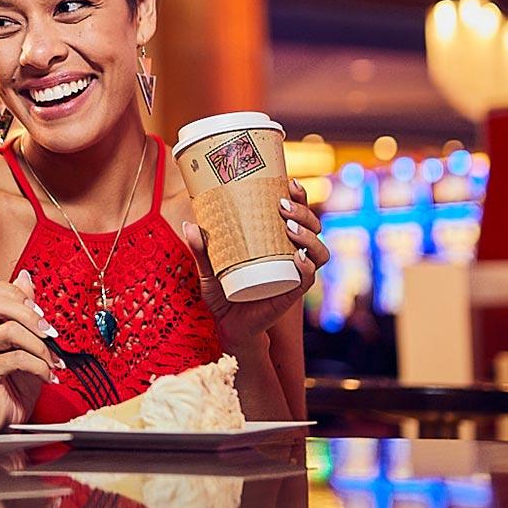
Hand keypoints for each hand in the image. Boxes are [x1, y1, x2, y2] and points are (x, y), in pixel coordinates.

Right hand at [0, 271, 62, 417]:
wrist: (16, 413)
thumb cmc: (20, 378)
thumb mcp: (30, 339)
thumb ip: (25, 309)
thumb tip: (25, 276)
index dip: (16, 293)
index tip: (40, 311)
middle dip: (30, 315)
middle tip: (52, 332)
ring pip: (8, 330)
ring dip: (40, 346)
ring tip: (54, 361)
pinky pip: (15, 358)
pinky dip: (39, 366)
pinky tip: (48, 376)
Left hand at [181, 177, 329, 351]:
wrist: (226, 325)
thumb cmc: (222, 293)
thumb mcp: (208, 268)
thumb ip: (201, 249)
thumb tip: (189, 224)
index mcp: (276, 243)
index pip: (297, 216)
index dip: (301, 198)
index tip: (290, 182)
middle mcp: (291, 256)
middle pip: (313, 229)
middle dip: (304, 213)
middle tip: (282, 207)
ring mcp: (294, 275)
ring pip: (318, 252)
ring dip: (309, 236)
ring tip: (288, 229)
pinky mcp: (290, 294)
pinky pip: (307, 279)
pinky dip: (307, 267)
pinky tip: (298, 257)